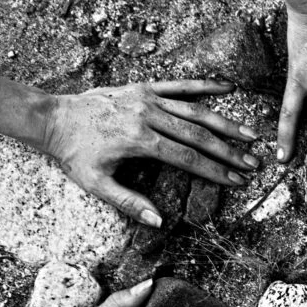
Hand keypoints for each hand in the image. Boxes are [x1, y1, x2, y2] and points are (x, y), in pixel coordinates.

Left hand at [38, 80, 259, 227]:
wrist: (53, 119)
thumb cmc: (75, 154)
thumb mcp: (96, 184)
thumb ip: (129, 202)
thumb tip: (159, 221)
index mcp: (139, 140)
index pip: (188, 158)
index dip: (216, 171)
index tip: (238, 181)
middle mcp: (147, 116)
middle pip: (198, 135)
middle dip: (229, 151)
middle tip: (253, 163)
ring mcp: (147, 98)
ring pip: (195, 110)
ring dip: (225, 123)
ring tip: (250, 134)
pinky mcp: (144, 87)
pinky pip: (179, 85)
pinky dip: (205, 85)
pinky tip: (229, 88)